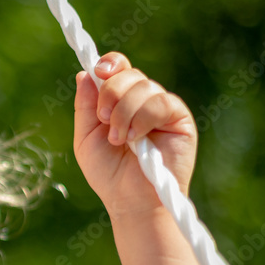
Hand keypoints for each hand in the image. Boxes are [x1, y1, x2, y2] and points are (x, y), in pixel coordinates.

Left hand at [73, 52, 197, 218]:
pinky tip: (136, 139)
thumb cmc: (108, 174)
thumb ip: (85, 106)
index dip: (109, 64)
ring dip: (124, 112)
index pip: (118, 68)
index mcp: (119, 101)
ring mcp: (161, 108)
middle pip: (128, 73)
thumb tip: (85, 73)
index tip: (99, 73)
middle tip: (105, 121)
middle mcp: (141, 100)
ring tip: (120, 140)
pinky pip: (161, 101)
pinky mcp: (179, 118)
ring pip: (143, 86)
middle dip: (110, 93)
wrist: (131, 200)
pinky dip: (143, 118)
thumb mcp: (86, 138)